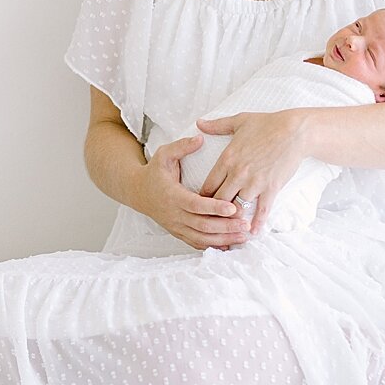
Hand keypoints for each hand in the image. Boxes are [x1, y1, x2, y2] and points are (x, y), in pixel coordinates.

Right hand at [131, 134, 248, 249]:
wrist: (138, 192)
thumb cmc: (154, 172)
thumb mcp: (164, 154)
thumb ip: (182, 146)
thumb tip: (200, 138)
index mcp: (172, 195)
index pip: (195, 204)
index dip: (213, 208)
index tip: (232, 207)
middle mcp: (174, 214)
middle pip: (202, 226)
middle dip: (225, 227)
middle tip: (245, 224)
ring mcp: (176, 226)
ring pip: (201, 238)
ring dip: (223, 239)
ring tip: (243, 236)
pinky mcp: (179, 233)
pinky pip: (197, 243)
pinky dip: (213, 246)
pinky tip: (230, 245)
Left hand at [196, 110, 309, 233]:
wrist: (294, 131)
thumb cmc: (267, 124)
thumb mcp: (238, 121)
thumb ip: (216, 126)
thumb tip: (199, 123)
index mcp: (227, 159)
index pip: (208, 186)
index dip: (203, 198)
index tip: (202, 205)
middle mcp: (238, 174)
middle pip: (219, 201)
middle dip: (215, 212)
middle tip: (212, 222)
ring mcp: (254, 183)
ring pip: (237, 208)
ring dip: (233, 219)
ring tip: (229, 228)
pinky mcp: (271, 188)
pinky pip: (261, 210)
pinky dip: (257, 223)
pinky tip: (253, 232)